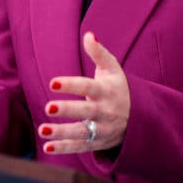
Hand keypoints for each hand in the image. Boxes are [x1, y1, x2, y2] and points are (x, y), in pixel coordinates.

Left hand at [38, 32, 129, 153]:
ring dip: (62, 133)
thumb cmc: (118, 87)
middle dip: (68, 110)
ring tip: (42, 130)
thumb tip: (89, 34)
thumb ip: (99, 52)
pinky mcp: (97, 142)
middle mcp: (106, 112)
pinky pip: (80, 147)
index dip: (71, 85)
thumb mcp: (112, 69)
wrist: (140, 118)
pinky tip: (47, 147)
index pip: (88, 87)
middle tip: (48, 107)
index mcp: (107, 91)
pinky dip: (64, 148)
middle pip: (86, 111)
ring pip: (82, 133)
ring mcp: (102, 129)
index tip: (52, 82)